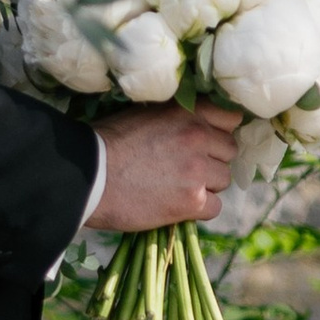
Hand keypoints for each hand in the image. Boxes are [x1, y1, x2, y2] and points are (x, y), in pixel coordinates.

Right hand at [87, 99, 240, 230]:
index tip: (208, 141)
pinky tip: (177, 204)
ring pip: (223, 180)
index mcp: (188, 111)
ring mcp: (198, 170)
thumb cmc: (108, 142)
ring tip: (178, 186)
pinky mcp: (192, 201)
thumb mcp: (145, 113)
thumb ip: (177, 117)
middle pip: (229, 151)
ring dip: (206, 184)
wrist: (88, 176)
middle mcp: (199, 137)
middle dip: (213, 159)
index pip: (231, 118)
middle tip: (187, 167)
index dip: (219, 131)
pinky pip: (215, 207)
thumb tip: (197, 125)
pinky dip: (200, 208)